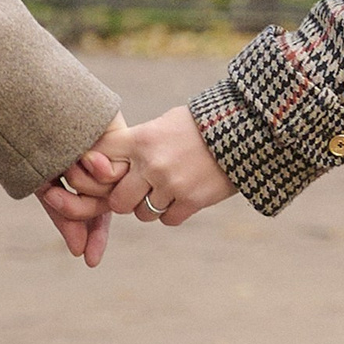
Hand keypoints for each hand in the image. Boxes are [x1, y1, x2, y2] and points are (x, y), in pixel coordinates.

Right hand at [39, 134, 129, 269]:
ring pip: (110, 187)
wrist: (30, 100)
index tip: (90, 260)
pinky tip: (93, 161)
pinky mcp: (117, 131)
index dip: (94, 235)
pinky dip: (102, 166)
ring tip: (68, 169)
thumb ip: (66, 216)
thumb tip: (80, 254)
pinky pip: (116, 163)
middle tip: (59, 196)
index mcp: (84, 178)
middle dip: (84, 208)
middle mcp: (101, 164)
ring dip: (88, 184)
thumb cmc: (30, 143)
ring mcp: (111, 148)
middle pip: (105, 203)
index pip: (96, 213)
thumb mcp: (44, 184)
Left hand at [104, 103, 233, 230]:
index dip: (99, 171)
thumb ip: (136, 143)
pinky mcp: (191, 200)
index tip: (110, 172)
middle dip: (125, 200)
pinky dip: (172, 213)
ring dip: (150, 207)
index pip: (100, 159)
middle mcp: (152, 163)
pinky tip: (182, 197)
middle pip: (117, 200)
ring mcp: (171, 184)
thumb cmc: (199, 125)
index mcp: (141, 138)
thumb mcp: (164, 123)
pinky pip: (167, 219)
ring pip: (142, 213)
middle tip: (138, 191)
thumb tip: (104, 163)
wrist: (243, 129)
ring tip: (165, 190)